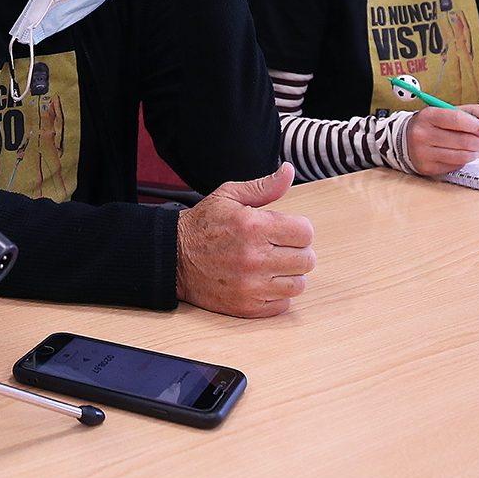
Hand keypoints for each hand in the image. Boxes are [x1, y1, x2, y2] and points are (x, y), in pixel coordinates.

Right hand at [175, 163, 313, 317]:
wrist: (171, 258)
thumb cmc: (201, 225)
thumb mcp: (228, 196)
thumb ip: (264, 186)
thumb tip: (288, 170)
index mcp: (253, 226)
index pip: (305, 233)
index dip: (297, 229)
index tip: (284, 231)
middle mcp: (254, 258)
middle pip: (306, 260)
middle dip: (296, 251)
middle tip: (277, 248)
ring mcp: (251, 286)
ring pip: (298, 284)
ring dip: (288, 274)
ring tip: (270, 265)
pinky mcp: (246, 306)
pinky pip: (283, 304)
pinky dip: (276, 294)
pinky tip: (261, 282)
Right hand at [404, 104, 478, 174]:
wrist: (403, 139)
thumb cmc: (431, 125)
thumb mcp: (446, 112)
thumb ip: (473, 112)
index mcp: (428, 116)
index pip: (457, 119)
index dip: (477, 125)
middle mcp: (422, 134)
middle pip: (463, 141)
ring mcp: (423, 153)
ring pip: (462, 156)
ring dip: (475, 152)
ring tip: (475, 147)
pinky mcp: (428, 168)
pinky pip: (456, 166)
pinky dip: (463, 160)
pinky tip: (460, 154)